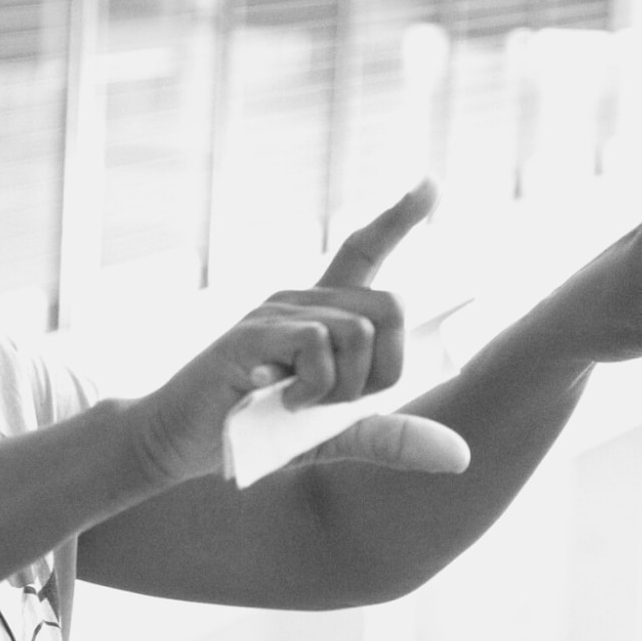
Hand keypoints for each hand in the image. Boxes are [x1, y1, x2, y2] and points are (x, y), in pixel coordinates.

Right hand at [131, 179, 469, 483]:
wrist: (180, 442)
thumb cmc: (255, 431)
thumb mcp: (334, 437)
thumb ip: (390, 437)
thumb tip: (461, 457)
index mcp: (323, 313)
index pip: (364, 251)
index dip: (398, 219)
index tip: (431, 183)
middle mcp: (303, 300)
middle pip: (393, 308)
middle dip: (384, 369)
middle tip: (336, 401)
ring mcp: (276, 310)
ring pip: (360, 332)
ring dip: (342, 387)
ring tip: (297, 404)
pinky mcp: (253, 332)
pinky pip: (317, 344)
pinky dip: (312, 387)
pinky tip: (277, 400)